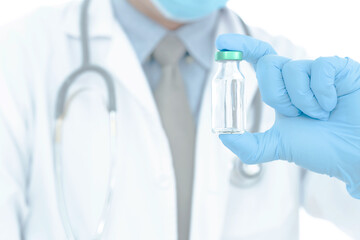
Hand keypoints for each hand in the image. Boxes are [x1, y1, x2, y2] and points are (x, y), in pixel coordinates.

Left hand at [216, 34, 359, 198]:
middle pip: (268, 64)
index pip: (258, 60)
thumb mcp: (280, 146)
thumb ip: (251, 146)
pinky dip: (322, 93)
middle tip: (295, 114)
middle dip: (276, 95)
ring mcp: (316, 71)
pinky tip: (333, 104)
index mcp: (281, 90)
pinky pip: (319, 68)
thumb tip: (224, 138)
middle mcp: (296, 77)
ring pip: (292, 68)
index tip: (222, 44)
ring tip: (319, 114)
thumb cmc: (321, 148)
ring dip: (302, 100)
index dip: (241, 48)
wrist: (353, 153)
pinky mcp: (338, 68)